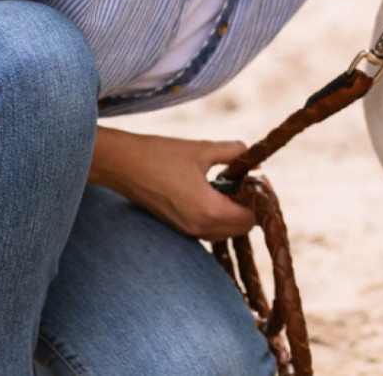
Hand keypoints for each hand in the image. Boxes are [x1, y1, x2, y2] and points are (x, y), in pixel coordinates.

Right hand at [89, 126, 257, 239]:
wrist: (121, 165)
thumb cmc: (160, 155)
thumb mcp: (202, 149)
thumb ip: (234, 153)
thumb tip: (256, 157)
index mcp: (208, 210)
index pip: (251, 217)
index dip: (261, 198)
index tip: (260, 176)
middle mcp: (198, 228)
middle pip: (241, 228)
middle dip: (251, 206)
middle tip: (251, 180)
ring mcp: (186, 231)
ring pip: (225, 231)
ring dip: (236, 212)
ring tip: (234, 184)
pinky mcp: (176, 227)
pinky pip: (209, 229)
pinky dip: (219, 215)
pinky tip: (216, 191)